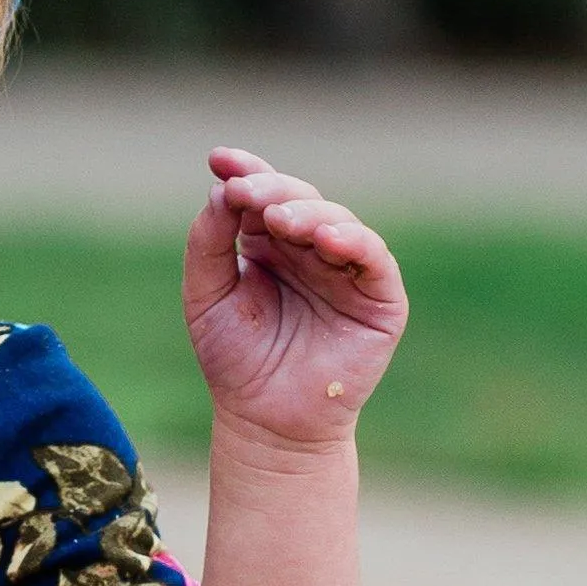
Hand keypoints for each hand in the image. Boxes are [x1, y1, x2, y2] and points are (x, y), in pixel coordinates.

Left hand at [183, 146, 406, 449]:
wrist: (266, 424)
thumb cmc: (236, 363)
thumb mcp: (206, 298)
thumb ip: (207, 245)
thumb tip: (220, 192)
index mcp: (271, 244)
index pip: (262, 194)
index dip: (245, 171)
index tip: (219, 160)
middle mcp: (311, 250)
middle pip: (298, 198)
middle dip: (272, 190)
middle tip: (245, 193)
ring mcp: (347, 271)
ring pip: (336, 220)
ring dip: (307, 212)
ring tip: (279, 219)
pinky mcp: (380, 297)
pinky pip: (372, 258)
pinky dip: (352, 241)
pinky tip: (325, 239)